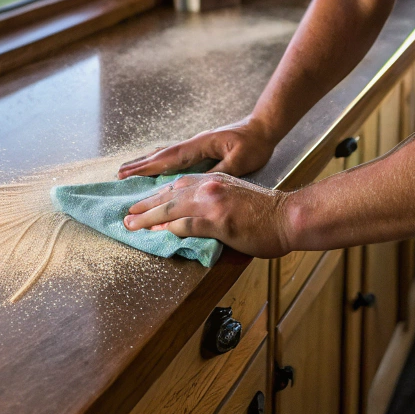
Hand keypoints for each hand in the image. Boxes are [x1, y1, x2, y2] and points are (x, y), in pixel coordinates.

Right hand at [116, 116, 277, 179]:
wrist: (263, 127)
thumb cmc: (254, 144)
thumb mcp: (241, 160)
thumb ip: (220, 171)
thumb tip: (200, 183)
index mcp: (200, 145)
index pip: (169, 158)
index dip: (148, 168)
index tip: (128, 174)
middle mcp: (194, 143)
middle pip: (162, 154)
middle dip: (140, 165)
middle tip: (119, 174)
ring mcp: (196, 144)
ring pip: (167, 154)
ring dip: (148, 162)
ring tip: (130, 169)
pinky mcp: (201, 148)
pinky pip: (175, 156)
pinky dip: (161, 161)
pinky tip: (157, 166)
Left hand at [123, 172, 293, 257]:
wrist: (287, 216)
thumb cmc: (265, 212)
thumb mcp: (234, 197)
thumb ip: (212, 204)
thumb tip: (190, 219)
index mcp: (214, 180)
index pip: (178, 185)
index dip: (157, 195)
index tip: (141, 204)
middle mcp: (210, 186)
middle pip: (169, 195)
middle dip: (145, 206)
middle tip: (126, 215)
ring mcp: (213, 202)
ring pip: (172, 209)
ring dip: (148, 218)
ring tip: (131, 225)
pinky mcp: (218, 220)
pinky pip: (187, 224)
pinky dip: (169, 229)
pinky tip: (157, 233)